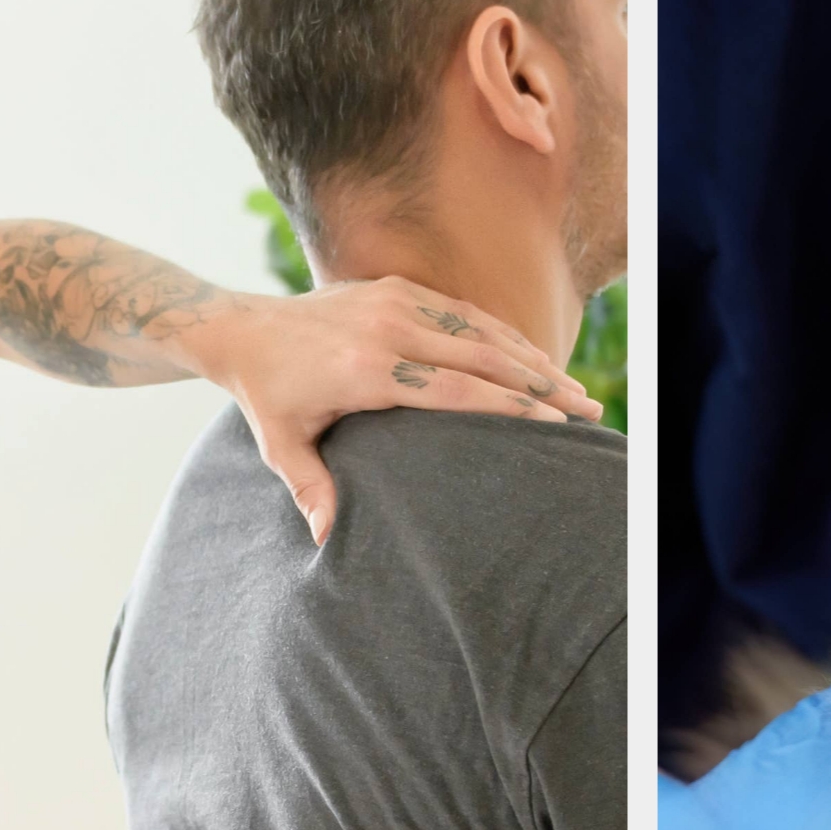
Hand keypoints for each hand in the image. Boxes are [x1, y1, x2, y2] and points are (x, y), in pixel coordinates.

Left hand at [175, 277, 602, 541]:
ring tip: (575, 386)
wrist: (243, 328)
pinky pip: (463, 311)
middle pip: (483, 357)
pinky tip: (535, 358)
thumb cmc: (268, 397)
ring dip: (532, 357)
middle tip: (587, 409)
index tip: (551, 424)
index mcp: (366, 369)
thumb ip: (311, 489)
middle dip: (541, 383)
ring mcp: (396, 300)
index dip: (509, 406)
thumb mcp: (282, 447)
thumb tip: (330, 542)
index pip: (456, 389)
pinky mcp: (398, 287)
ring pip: (481, 329)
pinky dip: (503, 335)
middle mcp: (387, 327)